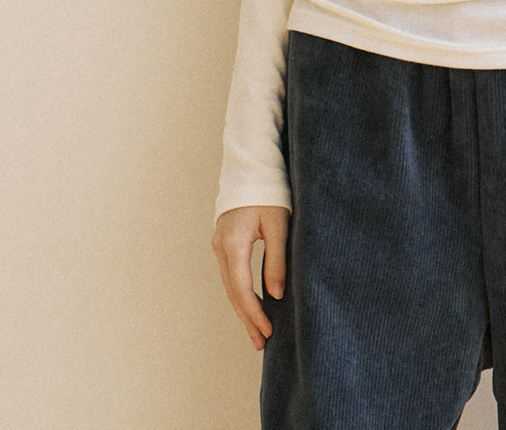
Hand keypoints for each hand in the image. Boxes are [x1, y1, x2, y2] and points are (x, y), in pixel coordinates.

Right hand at [212, 205, 289, 350]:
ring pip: (230, 285)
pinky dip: (241, 293)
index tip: (268, 330)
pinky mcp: (224, 243)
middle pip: (233, 291)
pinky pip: (232, 275)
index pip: (241, 288)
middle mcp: (220, 246)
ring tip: (258, 332)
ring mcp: (220, 245)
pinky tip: (252, 306)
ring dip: (243, 309)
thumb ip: (276, 258)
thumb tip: (276, 294)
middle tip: (262, 342)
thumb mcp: (278, 224)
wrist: (252, 169)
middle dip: (248, 318)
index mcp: (233, 242)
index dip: (254, 312)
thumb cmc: (269, 192)